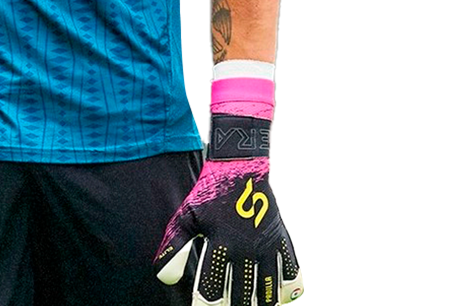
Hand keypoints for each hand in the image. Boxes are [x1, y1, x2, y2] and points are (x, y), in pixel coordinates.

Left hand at [154, 155, 302, 304]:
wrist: (240, 165)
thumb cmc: (209, 192)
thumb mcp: (186, 215)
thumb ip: (174, 247)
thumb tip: (165, 280)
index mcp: (220, 242)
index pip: (212, 289)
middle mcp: (245, 247)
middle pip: (242, 295)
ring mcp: (266, 244)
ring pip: (269, 290)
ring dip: (261, 304)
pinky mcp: (281, 238)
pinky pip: (291, 272)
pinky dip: (288, 288)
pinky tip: (279, 295)